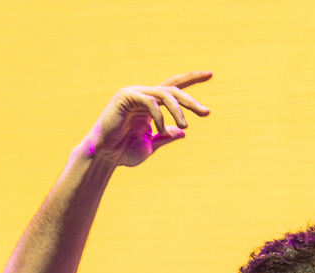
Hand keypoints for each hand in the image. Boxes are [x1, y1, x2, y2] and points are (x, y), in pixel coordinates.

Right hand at [81, 72, 211, 168]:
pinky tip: (159, 130)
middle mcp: (143, 95)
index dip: (192, 79)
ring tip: (185, 125)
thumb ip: (166, 136)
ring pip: (164, 94)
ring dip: (178, 109)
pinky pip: (150, 101)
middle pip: (173, 89)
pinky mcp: (125, 96)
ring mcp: (134, 93)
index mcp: (150, 104)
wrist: (105, 156)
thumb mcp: (152, 144)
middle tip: (206, 113)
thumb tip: (183, 131)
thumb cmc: (124, 152)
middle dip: (191, 100)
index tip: (210, 74)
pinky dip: (159, 116)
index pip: (174, 87)